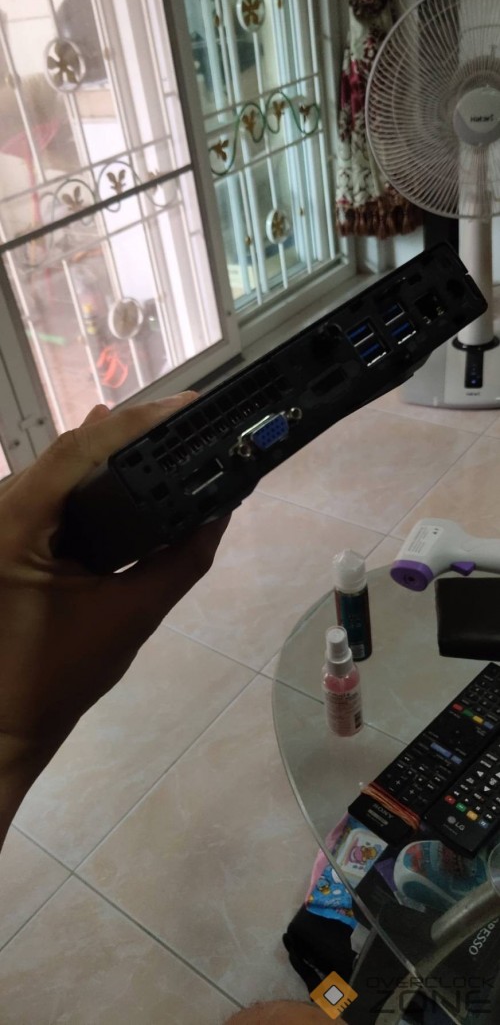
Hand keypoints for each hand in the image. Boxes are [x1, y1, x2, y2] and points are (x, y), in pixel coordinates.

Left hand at [0, 394, 229, 841]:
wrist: (1, 725)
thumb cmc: (58, 679)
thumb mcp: (131, 616)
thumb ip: (181, 558)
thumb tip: (220, 510)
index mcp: (16, 523)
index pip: (81, 447)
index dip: (140, 420)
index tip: (192, 406)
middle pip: (67, 448)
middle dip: (130, 430)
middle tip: (191, 420)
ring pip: (54, 466)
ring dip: (107, 451)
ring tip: (167, 436)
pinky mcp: (2, 536)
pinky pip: (44, 491)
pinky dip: (83, 478)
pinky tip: (114, 464)